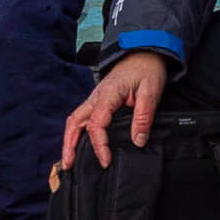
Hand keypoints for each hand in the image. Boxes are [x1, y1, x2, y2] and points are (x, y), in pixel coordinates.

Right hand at [62, 53, 169, 169]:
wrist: (144, 53)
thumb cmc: (147, 69)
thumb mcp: (151, 91)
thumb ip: (143, 117)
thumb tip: (138, 141)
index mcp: (107, 95)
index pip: (95, 124)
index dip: (99, 145)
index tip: (106, 160)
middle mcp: (96, 97)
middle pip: (74, 122)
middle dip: (68, 145)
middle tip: (68, 166)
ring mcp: (95, 99)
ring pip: (75, 121)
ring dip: (69, 140)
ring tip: (68, 161)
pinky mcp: (98, 102)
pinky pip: (82, 118)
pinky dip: (76, 133)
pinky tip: (78, 146)